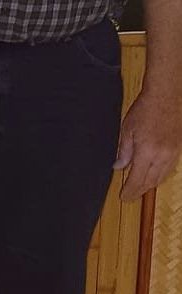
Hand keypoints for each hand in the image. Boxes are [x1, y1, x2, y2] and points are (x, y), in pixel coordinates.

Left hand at [114, 86, 181, 201]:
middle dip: (139, 191)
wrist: (167, 96)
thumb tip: (118, 166)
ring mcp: (173, 154)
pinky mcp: (178, 150)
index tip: (123, 197)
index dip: (129, 191)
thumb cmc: (146, 109)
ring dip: (150, 184)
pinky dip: (159, 175)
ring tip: (140, 188)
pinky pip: (169, 169)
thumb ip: (124, 150)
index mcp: (147, 152)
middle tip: (130, 196)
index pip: (137, 179)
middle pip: (150, 181)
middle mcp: (162, 156)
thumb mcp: (127, 129)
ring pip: (161, 177)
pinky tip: (153, 175)